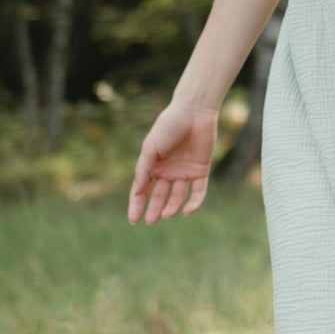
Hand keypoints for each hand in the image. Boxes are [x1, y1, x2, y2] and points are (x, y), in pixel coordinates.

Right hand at [127, 100, 217, 223]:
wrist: (194, 111)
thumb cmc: (169, 126)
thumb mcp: (150, 148)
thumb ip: (143, 170)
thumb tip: (137, 192)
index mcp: (153, 166)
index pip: (142, 190)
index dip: (137, 205)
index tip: (133, 219)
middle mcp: (168, 171)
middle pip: (160, 196)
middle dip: (155, 209)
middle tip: (151, 221)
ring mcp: (185, 172)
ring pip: (178, 196)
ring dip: (172, 207)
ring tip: (167, 215)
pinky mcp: (201, 170)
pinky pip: (198, 191)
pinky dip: (194, 203)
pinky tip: (187, 211)